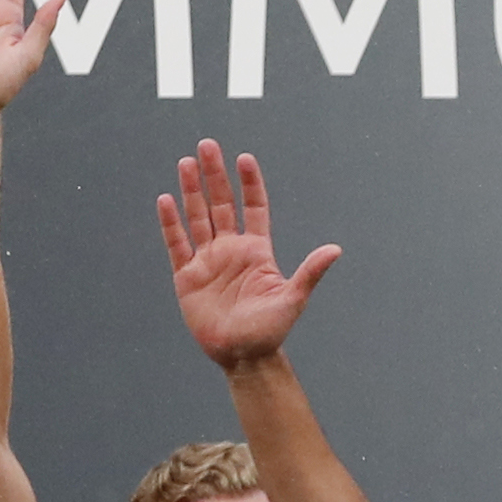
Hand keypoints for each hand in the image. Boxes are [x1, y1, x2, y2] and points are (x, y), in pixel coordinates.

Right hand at [161, 141, 341, 367]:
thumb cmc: (271, 330)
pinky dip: (171, 223)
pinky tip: (166, 199)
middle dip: (214, 175)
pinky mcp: (187, 276)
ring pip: (197, 217)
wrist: (243, 356)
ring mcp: (208, 261)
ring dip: (191, 190)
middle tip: (207, 145)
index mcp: (257, 251)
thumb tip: (336, 250)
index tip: (244, 158)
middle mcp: (231, 249)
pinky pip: (177, 244)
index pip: (254, 207)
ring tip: (186, 162)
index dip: (249, 183)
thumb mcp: (293, 299)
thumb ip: (310, 272)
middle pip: (221, 204)